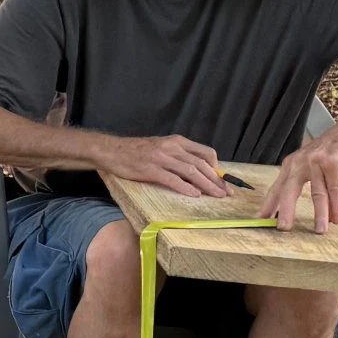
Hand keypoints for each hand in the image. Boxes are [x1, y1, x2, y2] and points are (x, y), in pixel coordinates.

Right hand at [99, 133, 225, 197]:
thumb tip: (199, 171)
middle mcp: (171, 147)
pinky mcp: (150, 169)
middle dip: (216, 180)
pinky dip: (185, 187)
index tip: (224, 181)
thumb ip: (179, 156)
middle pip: (201, 164)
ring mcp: (161, 158)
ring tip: (216, 195)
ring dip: (206, 185)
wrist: (111, 150)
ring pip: (191, 171)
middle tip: (226, 193)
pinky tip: (194, 194)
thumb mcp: (162, 147)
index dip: (218, 168)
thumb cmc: (136, 151)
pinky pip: (172, 179)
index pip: (205, 153)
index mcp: (177, 141)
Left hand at [262, 120, 337, 232]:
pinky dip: (336, 205)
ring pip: (317, 193)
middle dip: (285, 211)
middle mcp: (301, 162)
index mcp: (291, 164)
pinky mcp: (334, 163)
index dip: (269, 205)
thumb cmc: (331, 150)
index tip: (261, 220)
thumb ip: (303, 182)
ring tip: (320, 230)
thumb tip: (294, 207)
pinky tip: (337, 218)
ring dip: (319, 214)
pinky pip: (335, 189)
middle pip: (289, 190)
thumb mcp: (311, 163)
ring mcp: (317, 162)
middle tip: (283, 228)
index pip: (277, 188)